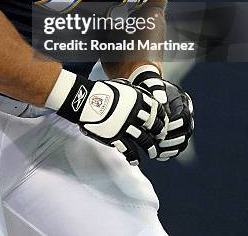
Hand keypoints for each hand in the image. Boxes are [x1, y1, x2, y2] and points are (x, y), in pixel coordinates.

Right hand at [45, 71, 167, 165]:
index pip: (157, 111)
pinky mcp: (116, 137)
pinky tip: (135, 161)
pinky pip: (128, 151)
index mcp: (138, 99)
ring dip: (150, 148)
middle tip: (160, 138)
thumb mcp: (122, 87)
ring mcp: (126, 127)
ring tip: (152, 153)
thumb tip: (141, 97)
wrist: (85, 100)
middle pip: (154, 127)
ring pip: (145, 141)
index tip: (162, 124)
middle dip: (159, 134)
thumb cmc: (102, 91)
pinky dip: (133, 157)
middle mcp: (135, 114)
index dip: (162, 119)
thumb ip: (134, 94)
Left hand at [129, 64, 193, 160]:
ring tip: (157, 149)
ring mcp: (183, 127)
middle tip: (158, 142)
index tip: (162, 128)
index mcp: (183, 102)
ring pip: (182, 142)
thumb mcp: (153, 85)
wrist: (151, 92)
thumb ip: (158, 91)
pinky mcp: (177, 136)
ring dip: (171, 148)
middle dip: (172, 139)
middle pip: (186, 132)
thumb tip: (162, 103)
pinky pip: (177, 148)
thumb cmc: (151, 88)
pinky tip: (158, 154)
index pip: (184, 117)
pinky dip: (169, 153)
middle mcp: (187, 116)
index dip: (175, 125)